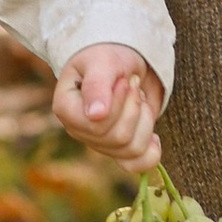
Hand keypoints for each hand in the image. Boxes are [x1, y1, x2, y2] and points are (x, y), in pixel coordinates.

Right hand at [54, 42, 163, 169]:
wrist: (122, 60)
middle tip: (133, 83)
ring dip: (145, 119)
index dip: (118, 103)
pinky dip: (152, 152)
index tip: (124, 80)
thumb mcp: (103, 62)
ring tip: (139, 98)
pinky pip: (137, 165)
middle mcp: (80, 131)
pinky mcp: (119, 149)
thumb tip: (96, 115)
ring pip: (132, 149)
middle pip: (117, 138)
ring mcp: (99, 143)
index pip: (97, 124)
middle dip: (134, 107)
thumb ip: (98, 86)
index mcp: (67, 109)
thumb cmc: (107, 56)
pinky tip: (154, 135)